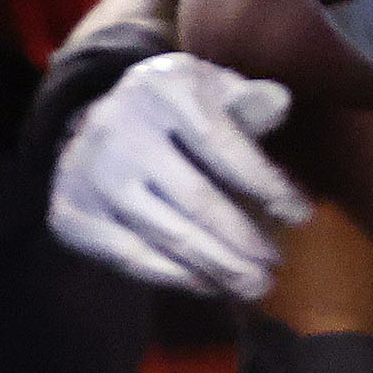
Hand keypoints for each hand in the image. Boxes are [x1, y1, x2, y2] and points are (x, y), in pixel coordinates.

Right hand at [48, 51, 311, 299]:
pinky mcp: (72, 212)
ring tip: (254, 284)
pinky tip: (208, 283)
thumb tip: (279, 102)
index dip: (266, 185)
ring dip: (219, 267)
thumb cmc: (174, 109)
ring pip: (167, 234)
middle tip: (275, 266)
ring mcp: (90, 172)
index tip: (301, 216)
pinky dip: (175, 276)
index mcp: (161, 88)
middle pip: (196, 199)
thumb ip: (247, 100)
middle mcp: (118, 127)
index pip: (222, 145)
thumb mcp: (210, 88)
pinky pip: (132, 257)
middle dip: (244, 239)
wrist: (94, 124)